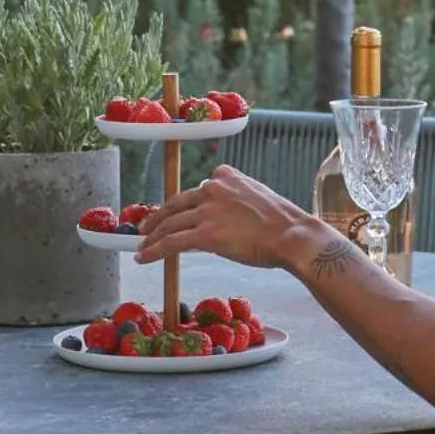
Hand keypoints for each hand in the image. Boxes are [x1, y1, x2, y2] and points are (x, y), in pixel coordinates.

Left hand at [135, 166, 305, 271]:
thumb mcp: (253, 198)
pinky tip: (144, 257)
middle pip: (176, 204)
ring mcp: (207, 210)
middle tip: (146, 229)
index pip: (195, 191)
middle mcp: (212, 187)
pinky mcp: (205, 233)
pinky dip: (154, 250)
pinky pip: (171, 242)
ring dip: (153, 236)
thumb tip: (216, 220)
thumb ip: (231, 203)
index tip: (173, 215)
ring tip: (143, 246)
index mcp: (225, 175)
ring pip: (170, 223)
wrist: (291, 235)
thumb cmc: (281, 223)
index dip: (181, 206)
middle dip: (158, 218)